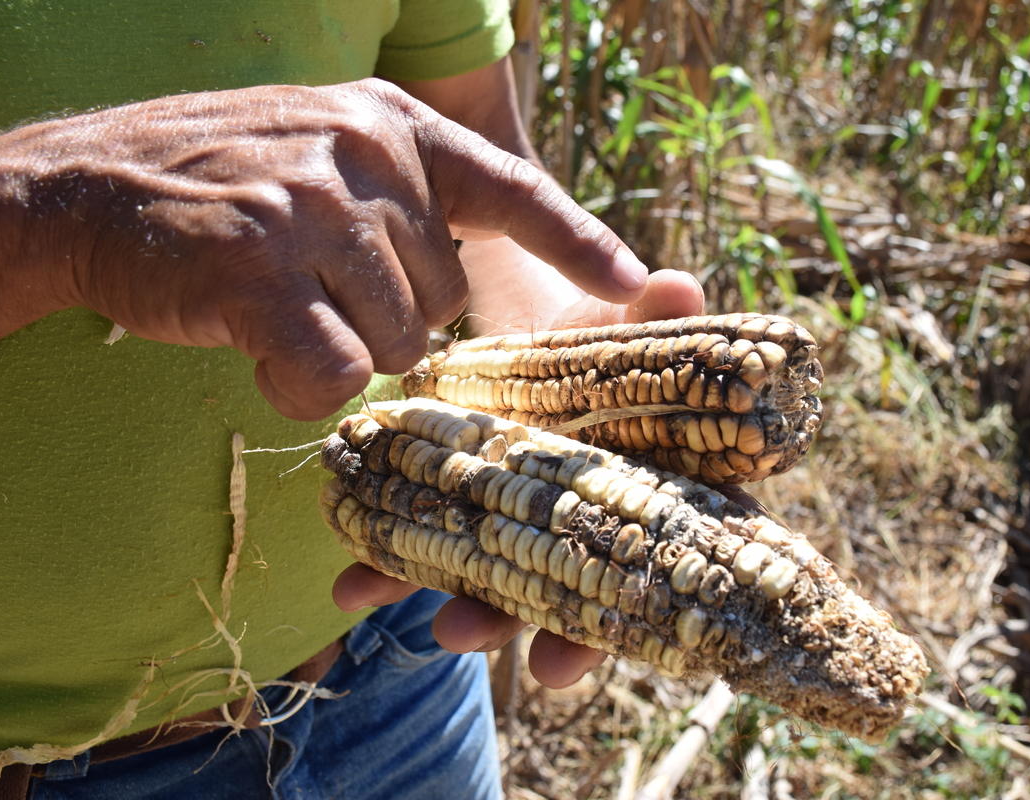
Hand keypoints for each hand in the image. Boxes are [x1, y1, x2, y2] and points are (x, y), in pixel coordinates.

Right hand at [0, 79, 648, 419]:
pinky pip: (337, 372)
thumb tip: (453, 279)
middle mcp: (363, 152)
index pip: (511, 186)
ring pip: (397, 343)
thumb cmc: (214, 183)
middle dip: (392, 322)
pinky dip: (304, 385)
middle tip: (316, 298)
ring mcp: (312, 208)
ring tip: (275, 315)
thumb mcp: (320, 149)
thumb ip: (393, 198)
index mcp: (390, 122)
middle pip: (445, 296)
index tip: (633, 280)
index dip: (577, 240)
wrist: (87, 184)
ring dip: (342, 353)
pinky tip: (257, 350)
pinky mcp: (263, 271)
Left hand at [333, 268, 705, 686]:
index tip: (576, 657)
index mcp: (645, 484)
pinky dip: (390, 564)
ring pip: (500, 573)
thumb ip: (652, 314)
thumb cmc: (586, 319)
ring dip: (468, 605)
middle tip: (518, 659)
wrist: (515, 300)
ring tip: (427, 623)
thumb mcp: (618, 318)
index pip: (650, 554)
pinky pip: (427, 539)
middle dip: (546, 628)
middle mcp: (580, 514)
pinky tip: (352, 584)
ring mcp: (515, 512)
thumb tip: (676, 285)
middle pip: (576, 585)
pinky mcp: (458, 497)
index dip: (626, 606)